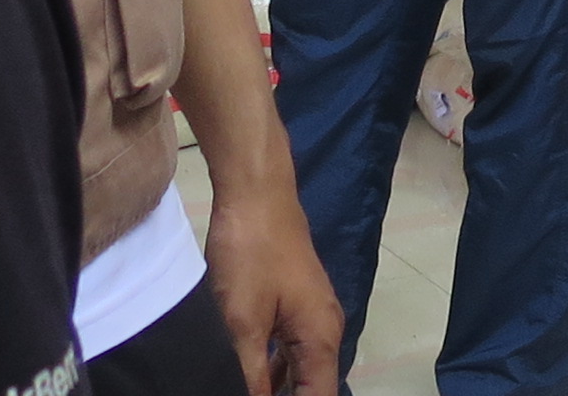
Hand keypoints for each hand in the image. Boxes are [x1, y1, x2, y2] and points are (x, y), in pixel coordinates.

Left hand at [203, 174, 343, 394]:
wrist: (256, 192)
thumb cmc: (251, 254)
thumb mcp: (243, 323)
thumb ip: (250, 375)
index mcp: (321, 339)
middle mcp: (324, 330)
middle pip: (312, 387)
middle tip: (245, 394)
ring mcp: (310, 314)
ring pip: (299, 369)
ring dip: (278, 388)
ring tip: (249, 390)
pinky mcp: (293, 301)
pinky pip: (289, 348)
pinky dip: (273, 368)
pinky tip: (249, 376)